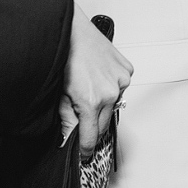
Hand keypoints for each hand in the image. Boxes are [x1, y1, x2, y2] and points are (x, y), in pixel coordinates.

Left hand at [59, 7, 133, 160]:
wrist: (74, 31)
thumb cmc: (65, 58)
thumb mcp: (59, 94)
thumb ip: (66, 119)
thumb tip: (67, 137)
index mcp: (92, 102)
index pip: (91, 137)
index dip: (85, 149)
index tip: (82, 155)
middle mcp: (111, 93)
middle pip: (103, 124)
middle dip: (92, 128)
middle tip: (82, 125)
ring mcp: (122, 81)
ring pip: (114, 106)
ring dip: (103, 106)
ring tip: (89, 92)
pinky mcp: (127, 70)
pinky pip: (121, 88)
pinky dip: (112, 89)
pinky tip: (99, 80)